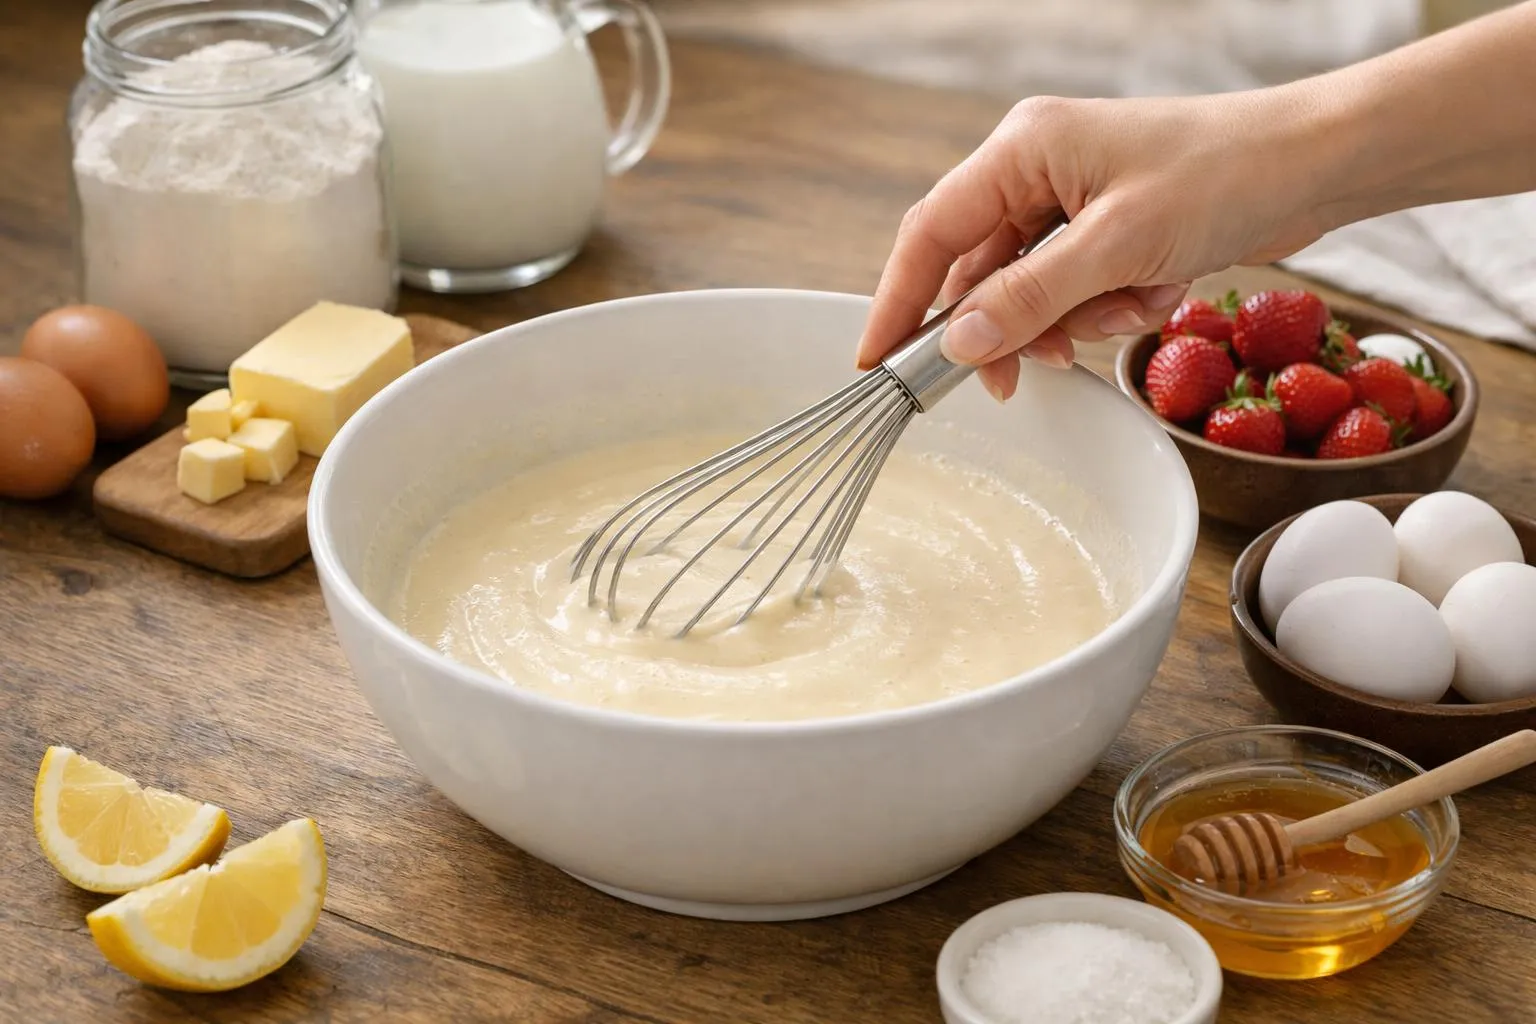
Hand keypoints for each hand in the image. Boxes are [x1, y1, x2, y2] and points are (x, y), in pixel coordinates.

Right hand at [855, 91, 1337, 400]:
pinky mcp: (1106, 231)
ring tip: (1135, 305)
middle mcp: (1036, 171)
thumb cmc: (1225, 175)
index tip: (877, 363)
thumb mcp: (1120, 245)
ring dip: (1078, 320)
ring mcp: (1071, 202)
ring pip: (1032, 293)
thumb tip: (959, 343)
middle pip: (981, 274)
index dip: (898, 300)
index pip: (932, 233)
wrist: (1318, 163)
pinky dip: (1111, 309)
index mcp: (1023, 149)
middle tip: (1039, 371)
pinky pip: (1076, 293)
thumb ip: (1032, 296)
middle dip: (1016, 326)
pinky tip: (1158, 291)